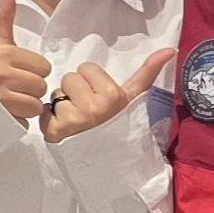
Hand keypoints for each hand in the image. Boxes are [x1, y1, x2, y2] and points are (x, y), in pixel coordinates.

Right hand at [0, 0, 53, 126]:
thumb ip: (5, 16)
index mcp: (3, 54)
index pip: (44, 66)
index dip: (33, 70)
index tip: (17, 70)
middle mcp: (1, 76)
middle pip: (42, 85)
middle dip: (31, 88)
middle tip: (14, 86)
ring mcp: (1, 99)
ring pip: (37, 104)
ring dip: (28, 104)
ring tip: (11, 98)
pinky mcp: (2, 118)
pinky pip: (29, 119)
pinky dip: (22, 118)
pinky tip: (9, 111)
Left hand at [43, 48, 175, 142]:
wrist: (106, 163)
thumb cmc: (116, 124)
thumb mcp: (131, 98)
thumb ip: (147, 72)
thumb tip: (170, 49)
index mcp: (113, 96)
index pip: (87, 68)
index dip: (92, 81)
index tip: (101, 98)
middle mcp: (93, 108)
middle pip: (69, 78)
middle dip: (75, 91)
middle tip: (86, 109)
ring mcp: (73, 120)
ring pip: (56, 94)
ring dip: (62, 105)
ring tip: (75, 120)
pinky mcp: (55, 132)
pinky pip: (43, 111)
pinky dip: (49, 119)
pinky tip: (62, 128)